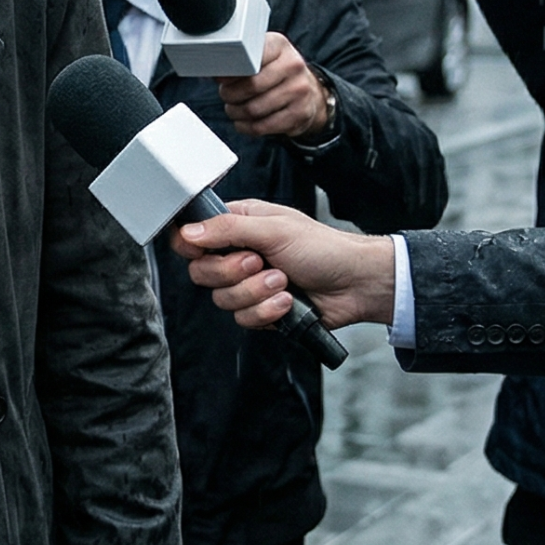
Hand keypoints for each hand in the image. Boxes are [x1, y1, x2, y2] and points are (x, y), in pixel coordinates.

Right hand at [173, 198, 396, 329]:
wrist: (355, 284)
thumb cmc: (325, 248)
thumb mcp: (275, 229)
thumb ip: (228, 229)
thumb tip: (189, 232)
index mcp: (239, 225)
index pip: (193, 236)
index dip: (192, 245)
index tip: (206, 250)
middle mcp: (239, 254)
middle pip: (202, 272)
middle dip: (233, 273)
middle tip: (260, 262)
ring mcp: (249, 284)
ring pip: (222, 299)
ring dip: (256, 292)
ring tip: (284, 281)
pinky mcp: (261, 309)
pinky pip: (244, 318)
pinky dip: (267, 311)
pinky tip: (288, 301)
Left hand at [215, 33, 332, 139]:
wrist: (307, 91)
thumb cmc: (274, 72)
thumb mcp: (260, 56)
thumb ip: (239, 60)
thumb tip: (214, 71)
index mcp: (279, 45)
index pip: (248, 58)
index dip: (229, 72)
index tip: (221, 79)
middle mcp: (294, 65)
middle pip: (250, 86)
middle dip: (230, 95)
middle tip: (226, 95)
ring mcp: (300, 90)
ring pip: (254, 109)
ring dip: (236, 112)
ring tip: (233, 108)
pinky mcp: (300, 113)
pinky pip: (263, 126)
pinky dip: (246, 127)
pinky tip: (243, 121)